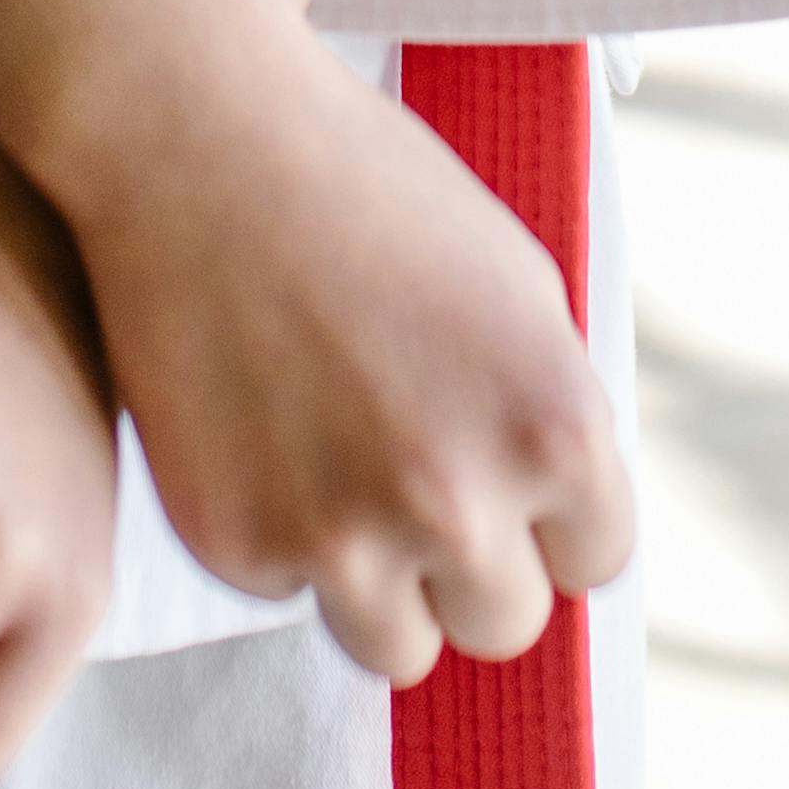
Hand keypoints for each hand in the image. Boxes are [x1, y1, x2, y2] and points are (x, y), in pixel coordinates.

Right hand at [56, 0, 630, 689]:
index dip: (545, 514)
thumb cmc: (365, 189)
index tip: (495, 465)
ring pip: (397, 648)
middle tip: (409, 471)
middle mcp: (460, 503)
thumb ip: (546, 419)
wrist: (195, 140)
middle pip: (502, 624)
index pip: (593, 561)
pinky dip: (272, 531)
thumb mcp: (515, 287)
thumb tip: (557, 537)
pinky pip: (284, 590)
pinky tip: (253, 423)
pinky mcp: (236, 546)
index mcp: (554, 430)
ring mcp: (341, 537)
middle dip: (467, 563)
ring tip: (334, 465)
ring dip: (378, 582)